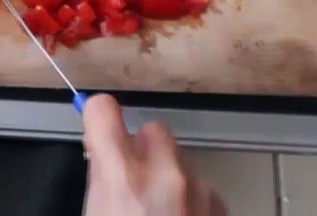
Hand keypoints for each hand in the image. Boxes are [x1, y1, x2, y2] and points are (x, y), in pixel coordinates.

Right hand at [83, 95, 227, 215]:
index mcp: (125, 177)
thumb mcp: (95, 214)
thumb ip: (99, 176)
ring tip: (157, 209)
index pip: (104, 111)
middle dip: (142, 149)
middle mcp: (166, 174)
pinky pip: (199, 183)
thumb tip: (99, 148)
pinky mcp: (220, 203)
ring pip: (179, 158)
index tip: (97, 125)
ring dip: (167, 174)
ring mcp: (199, 189)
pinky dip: (189, 197)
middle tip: (131, 180)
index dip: (98, 116)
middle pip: (153, 130)